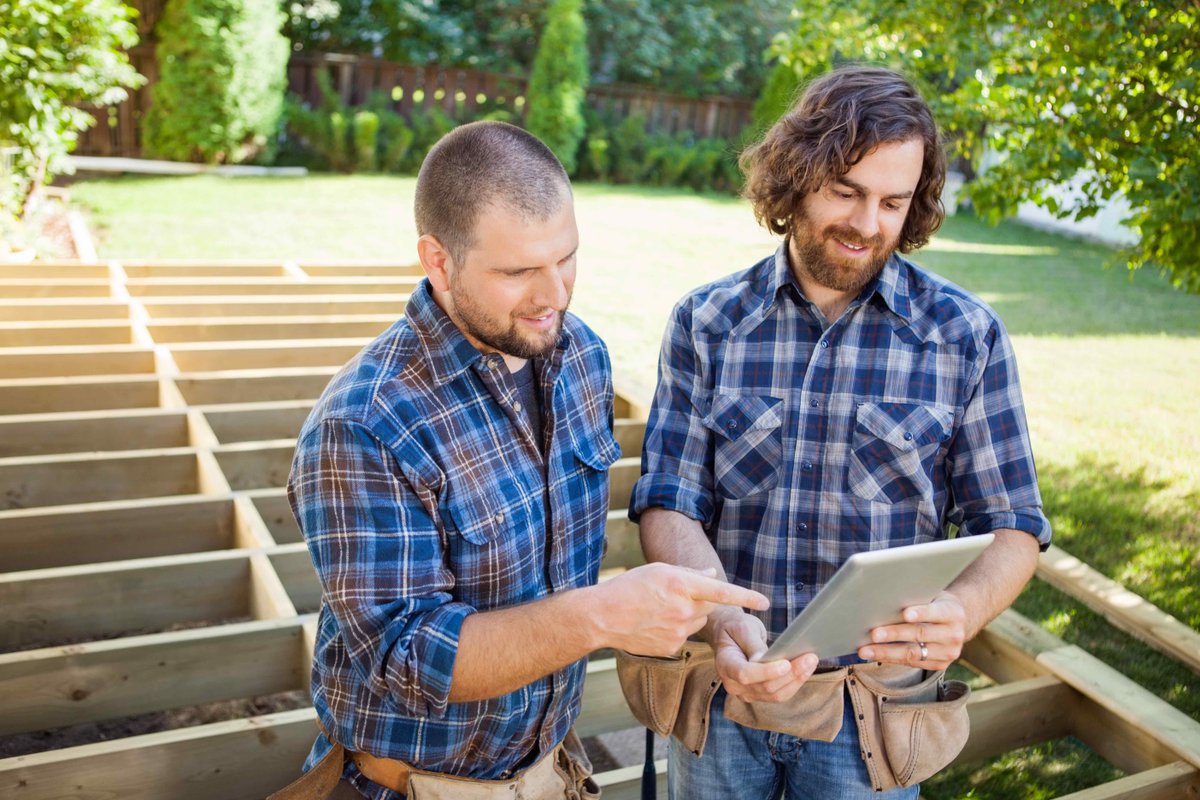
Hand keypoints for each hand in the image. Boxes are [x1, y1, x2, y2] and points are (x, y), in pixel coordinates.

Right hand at [596, 563, 768, 656]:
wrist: (603, 617)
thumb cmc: (629, 587)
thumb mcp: (659, 570)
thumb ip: (690, 574)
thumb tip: (712, 575)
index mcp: (681, 585)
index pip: (722, 591)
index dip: (746, 596)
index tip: (766, 602)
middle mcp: (684, 609)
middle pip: (709, 606)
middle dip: (700, 601)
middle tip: (674, 597)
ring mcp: (679, 631)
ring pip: (697, 622)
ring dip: (687, 616)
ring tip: (659, 611)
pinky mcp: (673, 648)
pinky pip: (684, 637)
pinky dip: (675, 631)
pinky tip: (654, 625)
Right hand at [709, 608, 817, 703]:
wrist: (729, 634)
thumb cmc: (735, 628)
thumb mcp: (743, 628)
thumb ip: (753, 645)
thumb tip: (765, 660)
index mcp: (724, 664)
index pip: (745, 674)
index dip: (766, 672)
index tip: (786, 663)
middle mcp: (733, 684)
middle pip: (764, 687)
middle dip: (790, 674)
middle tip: (810, 657)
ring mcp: (745, 693)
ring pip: (775, 695)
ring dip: (796, 680)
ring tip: (811, 662)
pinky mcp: (758, 695)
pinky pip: (778, 695)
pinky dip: (794, 683)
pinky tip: (805, 669)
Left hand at [858, 590, 966, 669]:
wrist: (954, 622)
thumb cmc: (933, 603)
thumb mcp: (932, 595)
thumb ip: (915, 597)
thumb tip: (884, 596)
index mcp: (953, 612)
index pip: (936, 612)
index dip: (921, 613)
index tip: (905, 613)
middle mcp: (953, 634)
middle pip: (920, 633)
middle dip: (894, 634)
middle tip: (873, 634)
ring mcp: (948, 652)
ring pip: (913, 653)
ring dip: (886, 652)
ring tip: (865, 650)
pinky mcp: (940, 665)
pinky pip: (911, 663)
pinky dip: (890, 658)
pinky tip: (874, 655)